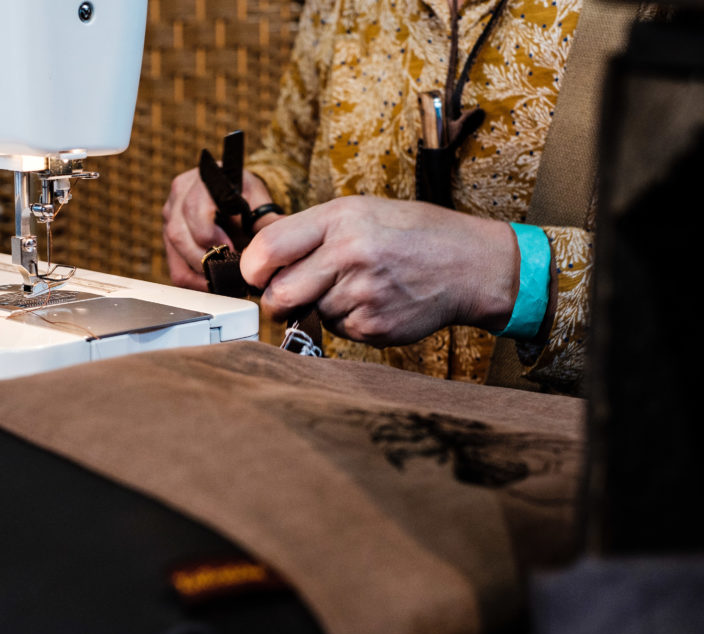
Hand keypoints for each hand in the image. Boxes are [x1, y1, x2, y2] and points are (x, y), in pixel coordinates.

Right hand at [162, 168, 279, 290]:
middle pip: (179, 233)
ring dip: (198, 270)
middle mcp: (180, 194)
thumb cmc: (245, 196)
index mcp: (201, 179)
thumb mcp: (258, 203)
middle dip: (204, 257)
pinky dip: (192, 279)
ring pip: (175, 251)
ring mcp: (170, 214)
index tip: (229, 248)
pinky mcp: (168, 236)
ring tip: (222, 277)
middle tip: (227, 268)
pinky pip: (174, 266)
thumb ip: (267, 221)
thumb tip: (281, 239)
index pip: (194, 208)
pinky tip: (211, 282)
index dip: (209, 233)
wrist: (233, 195)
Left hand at [239, 195, 518, 346]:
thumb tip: (258, 250)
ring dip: (322, 307)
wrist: (471, 265)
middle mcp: (349, 254)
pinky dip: (348, 321)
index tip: (258, 273)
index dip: (253, 268)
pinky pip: (337, 331)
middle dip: (278, 299)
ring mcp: (363, 294)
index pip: (268, 249)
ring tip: (357, 286)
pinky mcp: (374, 326)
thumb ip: (309, 230)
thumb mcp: (361, 211)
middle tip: (294, 292)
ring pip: (310, 314)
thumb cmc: (412, 234)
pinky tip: (374, 301)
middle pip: (278, 294)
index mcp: (340, 219)